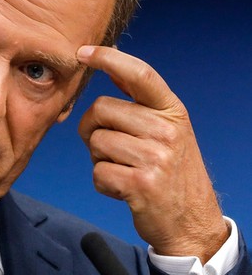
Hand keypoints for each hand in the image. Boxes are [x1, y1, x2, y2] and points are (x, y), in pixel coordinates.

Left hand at [76, 45, 227, 261]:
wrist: (191, 222)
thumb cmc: (170, 172)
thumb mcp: (165, 129)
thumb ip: (138, 99)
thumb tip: (111, 60)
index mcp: (172, 111)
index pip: (140, 74)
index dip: (108, 59)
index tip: (83, 52)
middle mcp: (167, 130)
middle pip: (100, 110)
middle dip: (92, 128)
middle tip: (111, 147)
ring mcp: (156, 158)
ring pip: (95, 142)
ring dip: (99, 159)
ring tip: (124, 169)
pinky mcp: (142, 184)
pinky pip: (97, 172)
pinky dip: (102, 182)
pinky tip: (123, 188)